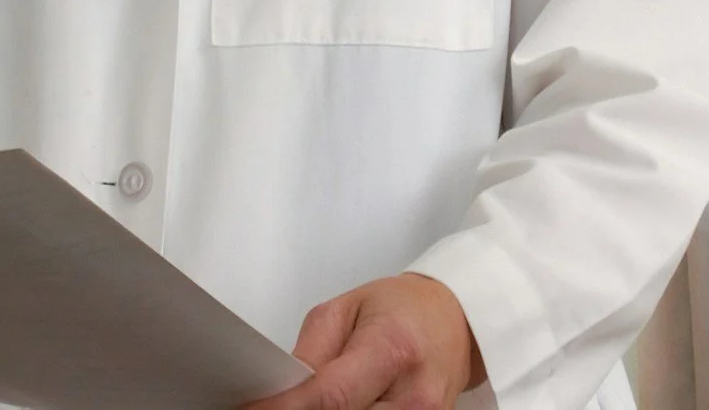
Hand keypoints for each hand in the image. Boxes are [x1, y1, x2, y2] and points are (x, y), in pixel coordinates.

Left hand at [244, 274, 483, 409]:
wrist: (455, 321)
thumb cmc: (403, 308)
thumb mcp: (346, 309)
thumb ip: (311, 352)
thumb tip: (281, 391)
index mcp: (392, 349)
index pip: (330, 396)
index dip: (286, 409)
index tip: (253, 409)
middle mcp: (414, 396)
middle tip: (277, 405)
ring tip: (306, 403)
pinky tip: (337, 408)